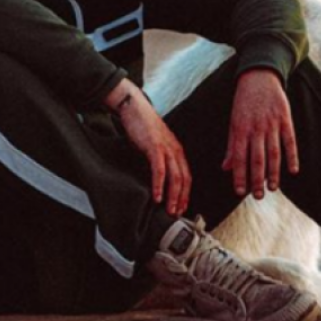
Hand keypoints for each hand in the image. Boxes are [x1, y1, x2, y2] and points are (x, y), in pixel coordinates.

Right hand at [105, 78, 190, 215]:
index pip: (186, 176)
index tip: (182, 207)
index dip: (186, 193)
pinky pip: (159, 169)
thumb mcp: (154, 144)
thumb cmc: (142, 126)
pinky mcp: (154, 146)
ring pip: (175, 177)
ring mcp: (166, 148)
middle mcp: (175, 150)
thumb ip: (158, 159)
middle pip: (184, 179)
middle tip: (176, 214)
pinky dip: (159, 184)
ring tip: (169, 209)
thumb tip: (156, 177)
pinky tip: (157, 196)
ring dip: (173, 195)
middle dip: (181, 198)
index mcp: (176, 150)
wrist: (134, 106)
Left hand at [223, 68, 298, 198]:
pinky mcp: (285, 119)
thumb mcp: (233, 122)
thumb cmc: (243, 102)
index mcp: (240, 130)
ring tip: (273, 188)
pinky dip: (292, 156)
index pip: (239, 157)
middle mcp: (256, 129)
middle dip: (256, 179)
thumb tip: (226, 168)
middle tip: (258, 196)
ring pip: (273, 153)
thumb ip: (232, 146)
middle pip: (256, 159)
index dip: (239, 175)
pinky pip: (290, 141)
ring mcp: (272, 124)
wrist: (259, 77)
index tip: (239, 192)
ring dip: (274, 172)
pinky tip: (293, 170)